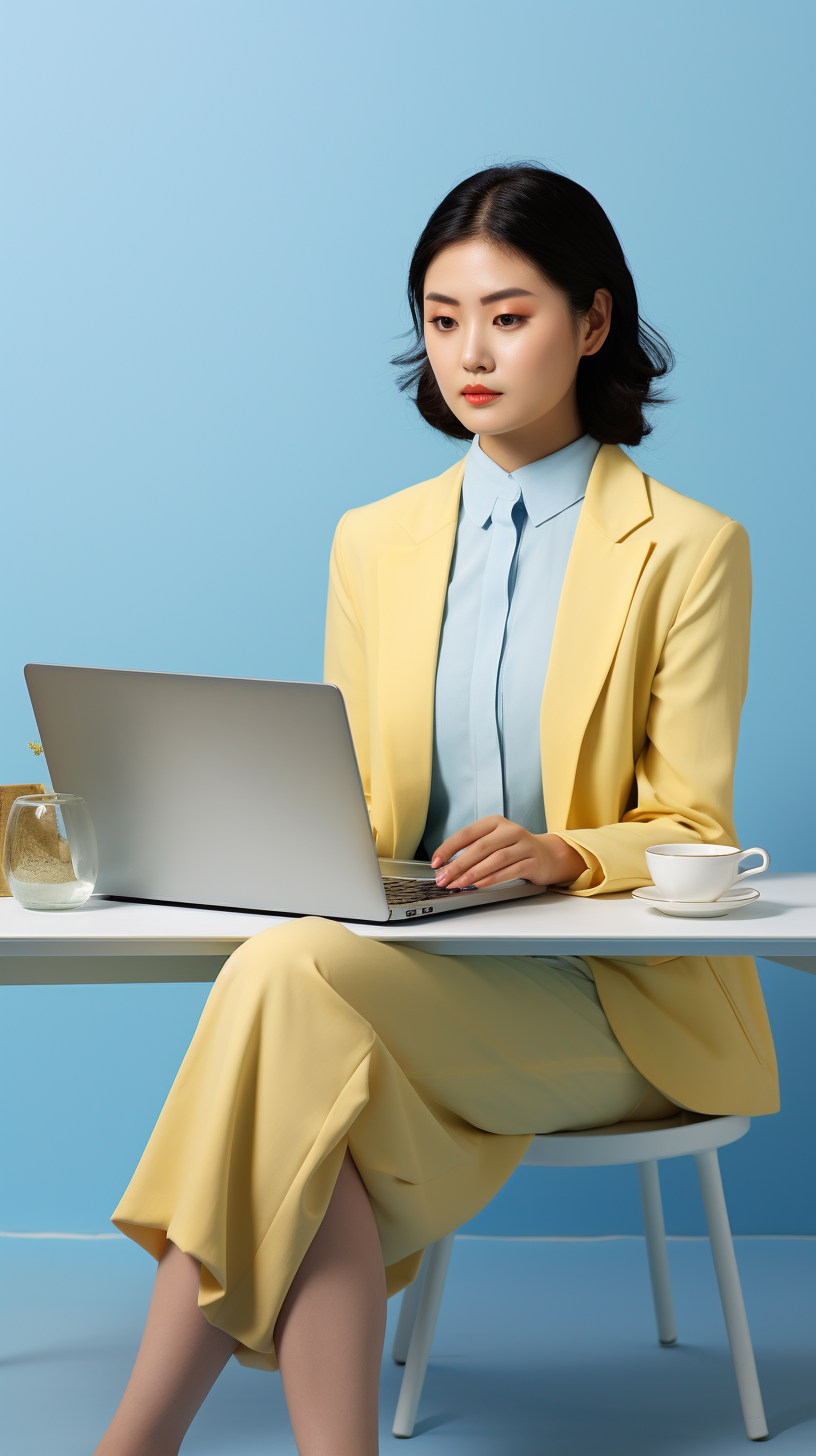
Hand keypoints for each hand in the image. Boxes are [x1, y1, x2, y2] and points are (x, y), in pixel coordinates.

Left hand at [431, 817, 586, 889]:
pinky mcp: (532, 861)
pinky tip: (479, 885)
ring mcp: (523, 845)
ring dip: (473, 874)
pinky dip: (492, 878)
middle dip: (457, 865)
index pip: (467, 833)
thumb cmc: (515, 849)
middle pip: (479, 847)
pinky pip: (509, 870)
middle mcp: (510, 830)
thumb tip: (447, 866)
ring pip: (494, 859)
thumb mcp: (494, 842)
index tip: (436, 862)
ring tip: (458, 884)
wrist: (549, 855)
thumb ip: (474, 850)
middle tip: (443, 878)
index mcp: (495, 822)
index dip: (448, 848)